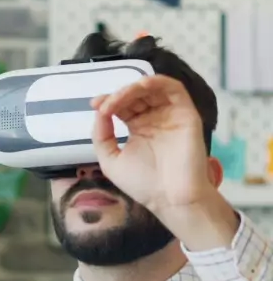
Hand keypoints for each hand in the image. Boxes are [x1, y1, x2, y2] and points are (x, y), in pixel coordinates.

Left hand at [89, 74, 213, 215]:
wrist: (170, 198)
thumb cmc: (142, 183)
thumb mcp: (111, 159)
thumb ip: (102, 136)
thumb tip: (99, 112)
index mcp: (139, 128)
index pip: (124, 106)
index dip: (109, 101)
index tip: (94, 105)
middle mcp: (155, 119)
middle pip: (136, 95)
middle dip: (118, 96)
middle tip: (105, 105)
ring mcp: (171, 115)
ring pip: (153, 89)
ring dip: (133, 88)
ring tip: (119, 98)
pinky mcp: (186, 114)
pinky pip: (174, 89)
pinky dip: (157, 82)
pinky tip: (140, 87)